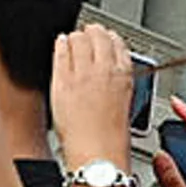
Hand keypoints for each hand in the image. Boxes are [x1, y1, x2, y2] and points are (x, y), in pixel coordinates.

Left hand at [48, 23, 139, 151]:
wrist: (98, 155)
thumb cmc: (111, 137)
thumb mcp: (125, 102)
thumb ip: (117, 80)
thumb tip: (108, 69)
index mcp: (124, 75)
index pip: (118, 42)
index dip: (109, 37)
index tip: (104, 38)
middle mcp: (105, 70)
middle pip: (98, 35)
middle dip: (92, 32)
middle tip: (87, 33)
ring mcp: (82, 73)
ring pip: (78, 39)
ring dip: (76, 37)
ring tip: (73, 39)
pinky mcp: (62, 80)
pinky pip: (61, 51)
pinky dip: (60, 44)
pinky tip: (60, 43)